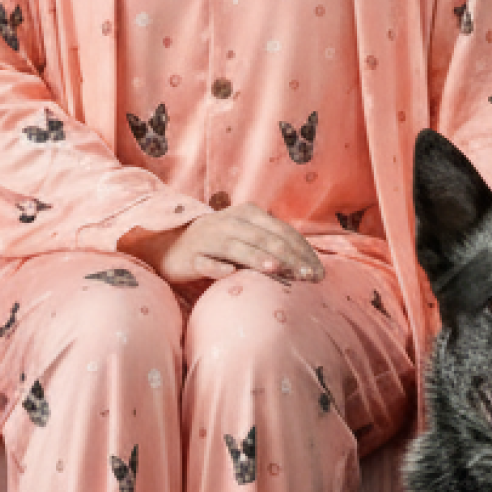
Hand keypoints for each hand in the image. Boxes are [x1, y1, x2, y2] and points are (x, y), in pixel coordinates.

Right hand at [121, 205, 323, 287]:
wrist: (172, 246)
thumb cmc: (219, 244)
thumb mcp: (247, 237)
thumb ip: (273, 245)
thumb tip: (307, 265)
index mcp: (248, 214)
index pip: (282, 231)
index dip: (302, 250)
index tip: (319, 272)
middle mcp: (229, 222)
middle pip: (264, 238)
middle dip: (289, 258)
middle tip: (308, 277)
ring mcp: (208, 239)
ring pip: (236, 247)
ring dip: (257, 258)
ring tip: (276, 270)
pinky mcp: (191, 257)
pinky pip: (205, 262)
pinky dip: (217, 267)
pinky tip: (229, 273)